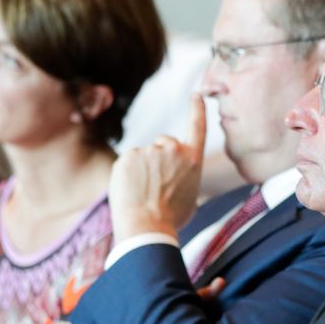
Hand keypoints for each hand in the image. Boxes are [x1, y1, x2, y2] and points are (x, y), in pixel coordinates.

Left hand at [108, 96, 205, 239]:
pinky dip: (126, 176)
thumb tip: (173, 177)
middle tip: (156, 185)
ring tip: (144, 194)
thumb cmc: (171, 220)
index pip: (197, 127)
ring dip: (142, 170)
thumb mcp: (190, 197)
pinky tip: (131, 192)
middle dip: (159, 157)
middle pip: (164, 143)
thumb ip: (183, 178)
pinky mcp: (128, 156)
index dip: (197, 110)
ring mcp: (149, 151)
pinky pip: (127, 163)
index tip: (196, 95)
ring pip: (143, 157)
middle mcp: (173, 149)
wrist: (148, 227)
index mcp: (193, 160)